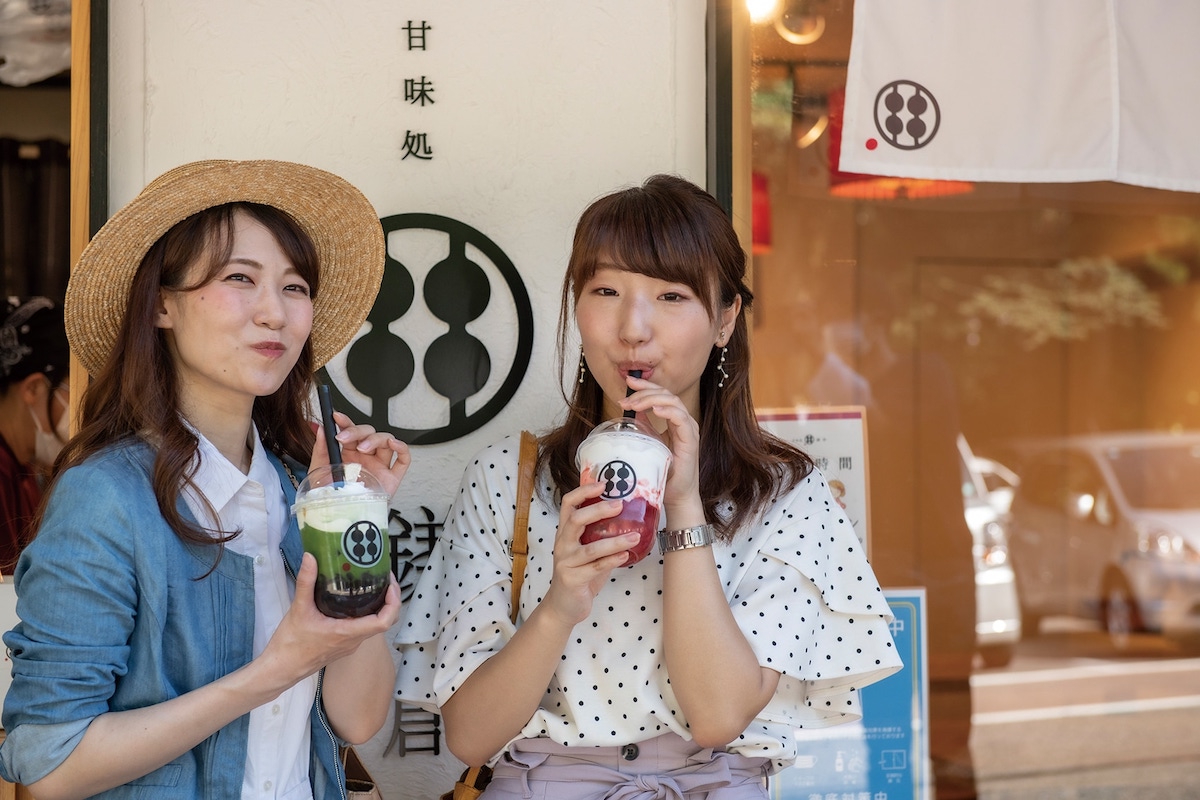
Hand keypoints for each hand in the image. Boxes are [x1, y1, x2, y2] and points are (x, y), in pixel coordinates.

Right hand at [262, 553, 400, 684]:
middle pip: (384, 622)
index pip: (384, 622)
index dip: (393, 602)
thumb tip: (310, 557)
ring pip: (372, 625)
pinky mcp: (342, 645)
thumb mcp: (298, 609)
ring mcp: (349, 645)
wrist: (281, 668)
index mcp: (348, 633)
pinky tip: (354, 600)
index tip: (390, 584)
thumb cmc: (290, 644)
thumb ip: (306, 582)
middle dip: (389, 600)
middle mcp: (353, 641)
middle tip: (384, 579)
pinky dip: (365, 614)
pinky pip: (361, 629)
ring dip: (378, 607)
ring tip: (372, 584)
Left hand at [310, 411, 410, 497]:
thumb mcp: (319, 471)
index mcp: (349, 453)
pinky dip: (402, 448)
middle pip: (369, 433)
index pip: (351, 431)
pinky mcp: (392, 478)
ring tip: (364, 448)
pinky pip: (404, 460)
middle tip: (345, 438)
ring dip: (376, 439)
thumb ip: (320, 449)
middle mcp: (366, 457)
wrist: (339, 520)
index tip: (337, 417)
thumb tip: (321, 429)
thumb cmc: (330, 498)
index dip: (346, 422)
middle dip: (358, 431)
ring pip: (386, 441)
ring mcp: (380, 466)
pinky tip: (394, 444)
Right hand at [540, 482, 638, 626]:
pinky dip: (612, 561)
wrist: (563, 606)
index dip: (583, 491)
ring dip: (615, 541)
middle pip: (576, 520)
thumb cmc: (580, 574)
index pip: (568, 504)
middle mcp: (562, 544)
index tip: (603, 483)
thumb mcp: (587, 551)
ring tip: (635, 536)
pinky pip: (595, 568)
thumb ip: (601, 536)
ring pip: (591, 548)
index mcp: (565, 532)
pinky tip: (626, 556)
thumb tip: (631, 519)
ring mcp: (565, 562)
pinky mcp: (572, 579)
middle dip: (598, 510)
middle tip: (620, 505)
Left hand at [619, 376, 702, 519]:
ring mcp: (689, 429)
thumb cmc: (664, 471)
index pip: (661, 395)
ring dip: (652, 399)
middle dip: (645, 391)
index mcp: (675, 420)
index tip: (628, 382)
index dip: (645, 385)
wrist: (676, 495)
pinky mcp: (691, 440)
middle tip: (626, 396)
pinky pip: (681, 418)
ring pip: (673, 402)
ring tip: (635, 403)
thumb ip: (644, 426)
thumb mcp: (649, 443)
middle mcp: (684, 421)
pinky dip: (668, 411)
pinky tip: (655, 410)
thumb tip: (630, 410)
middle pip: (666, 394)